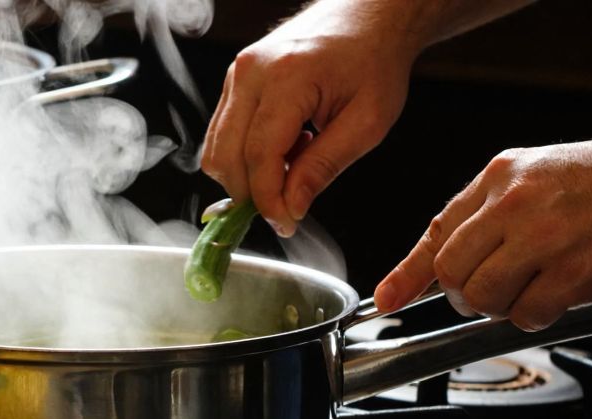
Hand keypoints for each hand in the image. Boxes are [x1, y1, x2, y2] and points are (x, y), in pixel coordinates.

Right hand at [200, 2, 418, 236]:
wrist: (369, 18)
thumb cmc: (375, 62)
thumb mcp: (367, 123)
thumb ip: (324, 167)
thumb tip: (290, 208)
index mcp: (287, 77)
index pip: (258, 155)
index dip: (267, 199)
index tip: (285, 224)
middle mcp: (251, 72)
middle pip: (224, 155)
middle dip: (251, 193)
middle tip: (288, 207)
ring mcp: (236, 73)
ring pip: (216, 149)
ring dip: (248, 175)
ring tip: (293, 167)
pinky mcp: (234, 80)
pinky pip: (223, 134)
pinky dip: (246, 156)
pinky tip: (284, 150)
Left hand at [374, 139, 591, 330]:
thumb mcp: (529, 181)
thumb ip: (474, 221)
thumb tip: (412, 280)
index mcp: (499, 176)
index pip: (437, 233)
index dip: (408, 274)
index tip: (388, 300)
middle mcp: (516, 202)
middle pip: (452, 272)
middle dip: (464, 294)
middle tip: (490, 291)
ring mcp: (547, 235)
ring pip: (484, 297)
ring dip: (501, 306)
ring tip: (530, 286)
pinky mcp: (576, 269)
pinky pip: (527, 314)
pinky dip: (535, 315)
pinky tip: (557, 292)